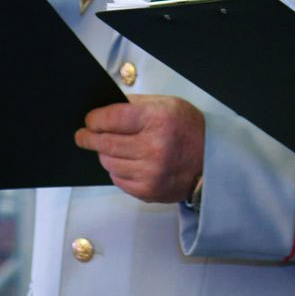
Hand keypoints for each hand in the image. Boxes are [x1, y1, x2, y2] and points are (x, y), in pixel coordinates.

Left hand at [75, 96, 204, 202]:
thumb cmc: (188, 129)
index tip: (89, 121)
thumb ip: (135, 105)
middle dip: (89, 138)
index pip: (112, 118)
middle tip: (82, 136)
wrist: (212, 161)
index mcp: (157, 120)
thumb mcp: (167, 104)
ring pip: (108, 162)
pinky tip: (127, 163)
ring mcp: (150, 173)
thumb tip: (104, 110)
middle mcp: (153, 147)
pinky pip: (118, 180)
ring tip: (110, 148)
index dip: (95, 119)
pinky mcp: (148, 191)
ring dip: (105, 154)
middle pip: (105, 142)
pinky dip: (117, 170)